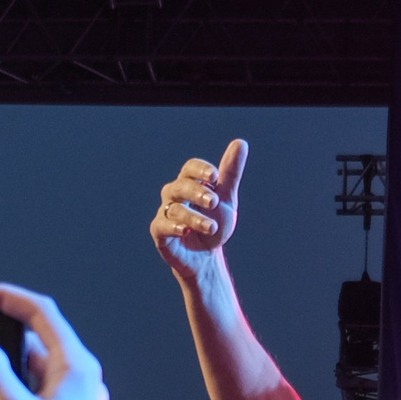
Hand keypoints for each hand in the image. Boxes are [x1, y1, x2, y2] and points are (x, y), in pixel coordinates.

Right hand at [151, 139, 247, 283]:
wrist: (207, 256)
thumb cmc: (214, 224)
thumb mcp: (226, 199)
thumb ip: (231, 173)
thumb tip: (240, 143)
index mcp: (189, 183)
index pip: (190, 168)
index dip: (200, 170)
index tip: (215, 176)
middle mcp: (174, 195)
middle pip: (181, 186)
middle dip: (197, 192)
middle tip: (214, 202)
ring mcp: (165, 214)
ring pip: (175, 209)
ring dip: (194, 218)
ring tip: (212, 227)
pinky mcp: (159, 233)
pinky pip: (160, 226)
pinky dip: (171, 227)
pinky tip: (184, 231)